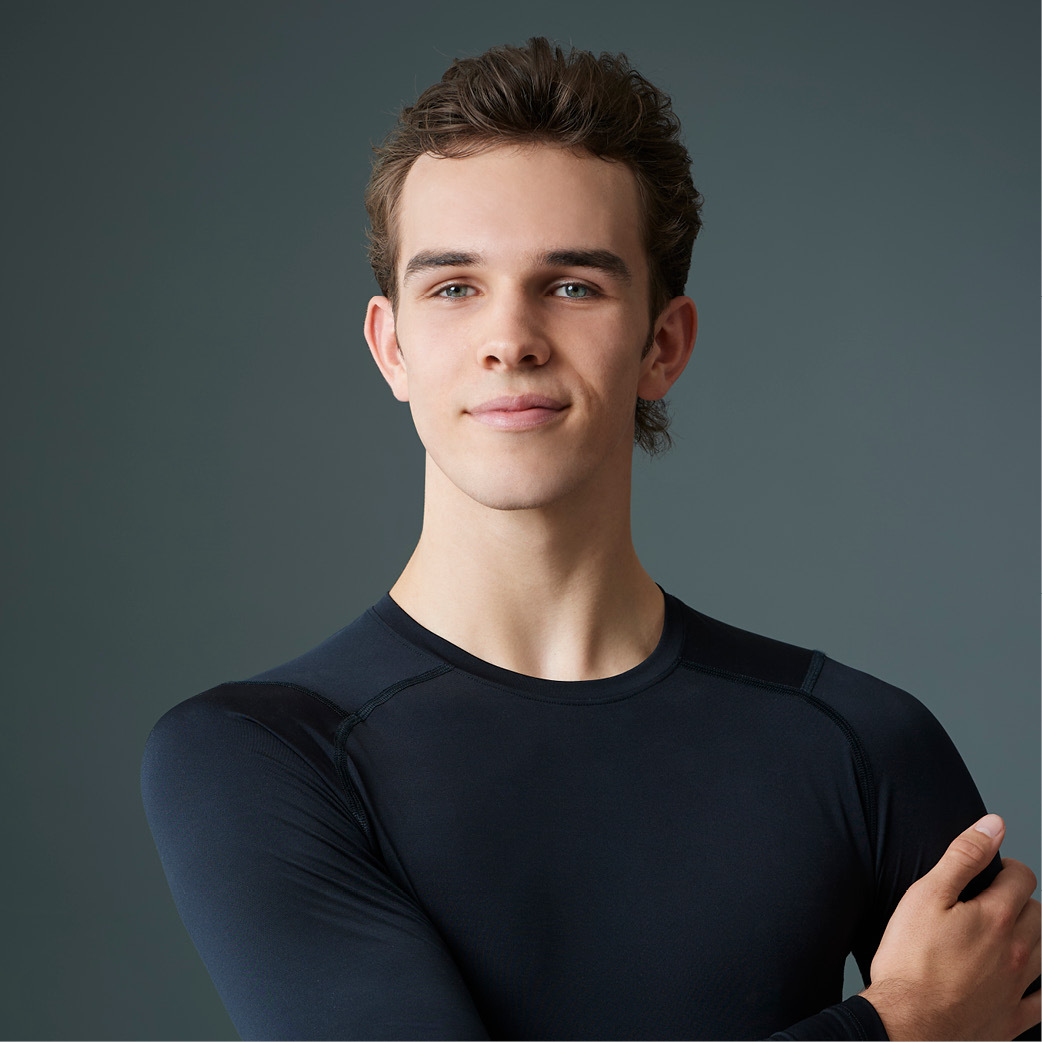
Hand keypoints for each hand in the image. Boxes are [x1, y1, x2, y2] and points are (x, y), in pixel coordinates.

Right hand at [860, 814, 1040, 1040]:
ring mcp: (1018, 988)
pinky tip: (1026, 982)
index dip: (1006, 867)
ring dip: (1031, 937)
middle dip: (1018, 900)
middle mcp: (1018, 951)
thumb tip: (993, 825)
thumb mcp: (926, 895)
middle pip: (1037, 913)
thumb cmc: (910, 960)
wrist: (908, 1024)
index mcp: (997, 917)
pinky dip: (1039, 987)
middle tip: (988, 901)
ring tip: (1004, 935)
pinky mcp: (1012, 1019)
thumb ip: (963, 857)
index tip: (988, 872)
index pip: (1021, 877)